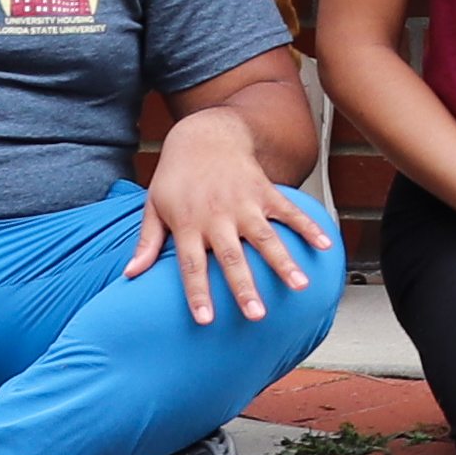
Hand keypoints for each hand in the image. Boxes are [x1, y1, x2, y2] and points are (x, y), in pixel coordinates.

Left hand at [122, 107, 328, 325]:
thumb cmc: (177, 176)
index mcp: (188, 224)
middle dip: (245, 287)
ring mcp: (244, 203)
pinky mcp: (265, 191)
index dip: (198, 293)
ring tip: (300, 286)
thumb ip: (147, 242)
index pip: (192, 265)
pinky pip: (290, 212)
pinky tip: (326, 245)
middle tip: (257, 315)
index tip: (206, 319)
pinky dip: (309, 227)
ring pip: (266, 238)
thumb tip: (129, 274)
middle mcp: (218, 216)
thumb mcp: (154, 206)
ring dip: (283, 263)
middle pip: (232, 258)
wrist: (205, 135)